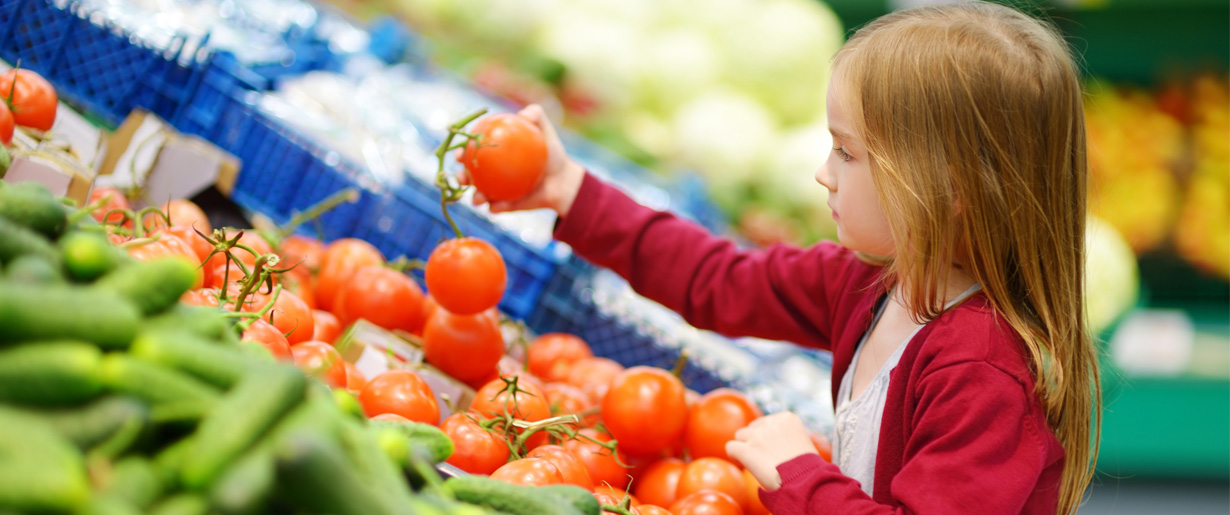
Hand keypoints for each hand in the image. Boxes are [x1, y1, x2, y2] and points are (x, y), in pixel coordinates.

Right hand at [458, 104, 585, 216]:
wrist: (563, 179)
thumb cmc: (551, 151)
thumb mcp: (544, 130)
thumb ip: (535, 115)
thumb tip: (523, 113)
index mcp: (492, 155)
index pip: (472, 151)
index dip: (461, 152)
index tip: (459, 152)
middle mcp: (490, 174)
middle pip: (469, 176)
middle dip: (460, 177)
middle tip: (462, 176)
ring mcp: (497, 191)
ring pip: (479, 196)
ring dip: (475, 197)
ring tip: (478, 198)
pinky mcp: (507, 206)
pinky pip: (499, 208)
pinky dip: (496, 207)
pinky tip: (496, 207)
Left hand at [726, 412, 817, 489]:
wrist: (805, 482)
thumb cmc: (808, 469)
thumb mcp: (801, 443)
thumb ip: (785, 436)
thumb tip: (770, 441)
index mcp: (787, 418)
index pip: (767, 422)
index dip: (766, 437)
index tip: (773, 450)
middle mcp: (771, 423)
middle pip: (752, 427)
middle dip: (755, 440)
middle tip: (764, 458)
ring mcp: (758, 436)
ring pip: (740, 435)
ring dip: (746, 447)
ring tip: (756, 463)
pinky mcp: (746, 450)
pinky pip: (730, 447)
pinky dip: (734, 456)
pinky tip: (743, 464)